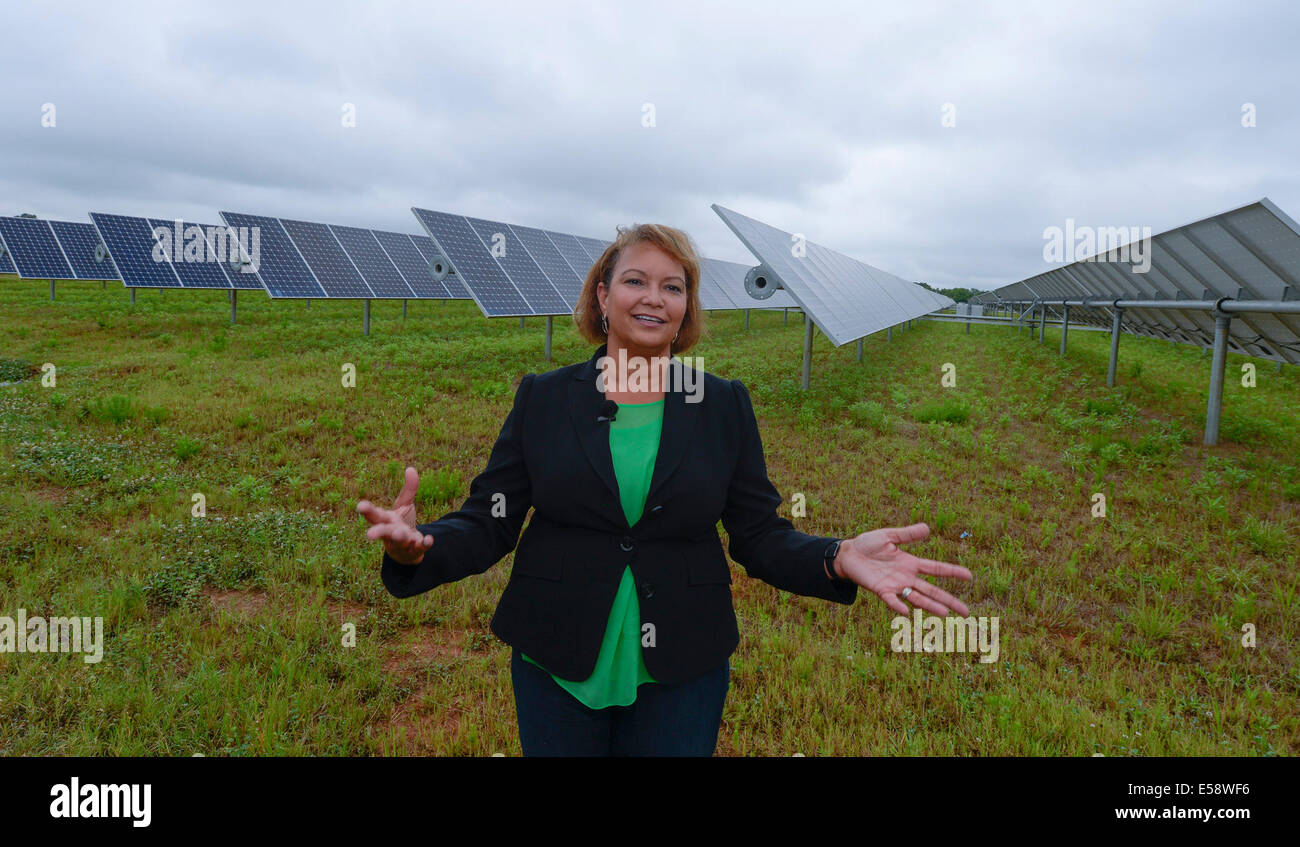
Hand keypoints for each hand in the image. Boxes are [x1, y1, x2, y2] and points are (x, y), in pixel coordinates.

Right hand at [356, 466, 433, 564]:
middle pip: (383, 532)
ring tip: (401, 533)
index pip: (374, 515)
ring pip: (399, 541)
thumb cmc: (400, 524)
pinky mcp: (415, 550)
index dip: (367, 510)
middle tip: (370, 535)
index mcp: (385, 520)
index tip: (360, 506)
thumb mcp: (404, 505)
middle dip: (378, 532)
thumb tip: (411, 468)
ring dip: (400, 537)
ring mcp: (403, 543)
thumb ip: (408, 489)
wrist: (407, 551)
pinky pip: (419, 548)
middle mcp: (391, 533)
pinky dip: (424, 544)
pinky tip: (428, 539)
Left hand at [834, 523, 971, 615]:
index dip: (952, 572)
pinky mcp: (880, 590)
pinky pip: (891, 599)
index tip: (969, 576)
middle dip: (948, 600)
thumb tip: (927, 528)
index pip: (936, 569)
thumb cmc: (868, 545)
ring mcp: (894, 585)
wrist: (848, 554)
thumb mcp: (889, 536)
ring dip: (930, 605)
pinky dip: (898, 605)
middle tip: (966, 612)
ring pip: (916, 598)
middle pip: (932, 590)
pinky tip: (907, 612)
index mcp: (910, 563)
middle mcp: (906, 577)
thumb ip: (907, 534)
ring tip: (945, 614)